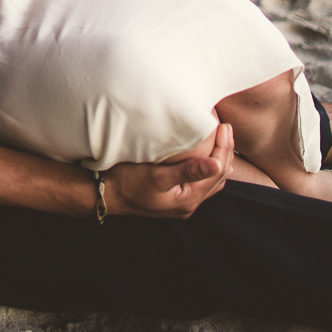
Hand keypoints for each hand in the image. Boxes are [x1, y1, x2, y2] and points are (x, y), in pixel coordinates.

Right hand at [101, 123, 234, 219]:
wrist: (104, 194)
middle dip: (225, 152)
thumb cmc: (127, 183)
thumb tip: (217, 164)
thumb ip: (187, 171)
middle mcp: (188, 203)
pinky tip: (206, 157)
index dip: (224, 149)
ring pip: (211, 181)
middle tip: (227, 129)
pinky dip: (207, 167)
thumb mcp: (157, 176)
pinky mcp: (174, 195)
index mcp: (188, 199)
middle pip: (218, 177)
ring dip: (218, 160)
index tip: (225, 127)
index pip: (216, 172)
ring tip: (221, 139)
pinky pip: (199, 181)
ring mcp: (181, 201)